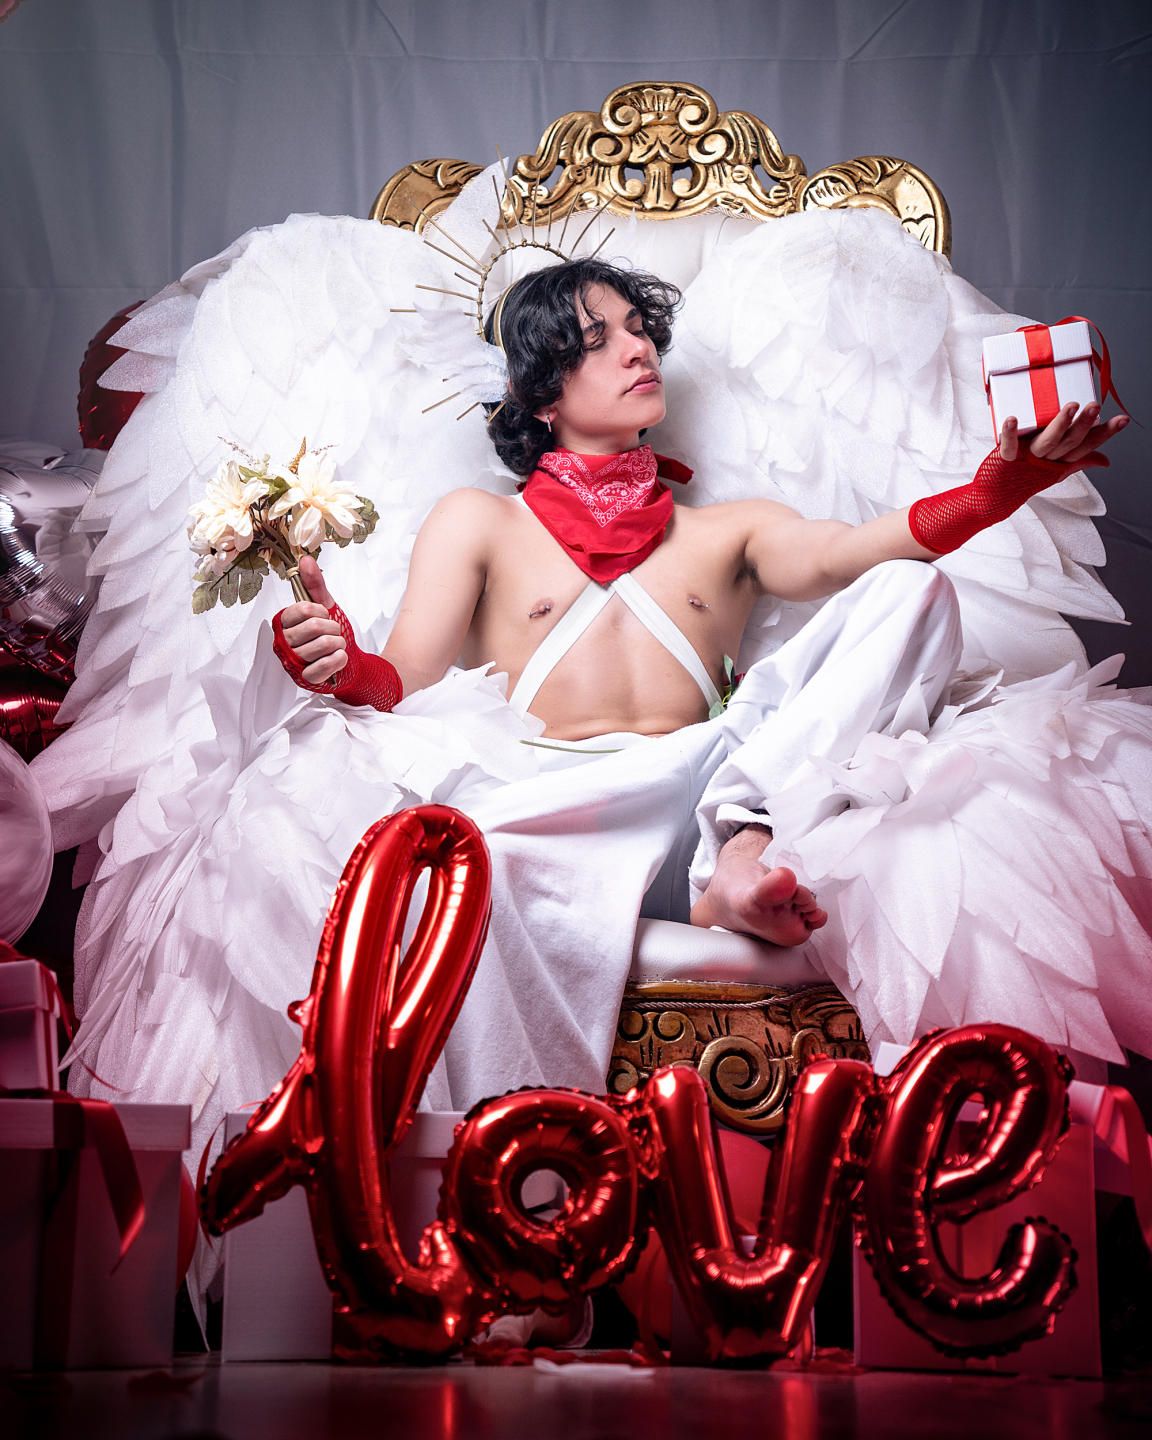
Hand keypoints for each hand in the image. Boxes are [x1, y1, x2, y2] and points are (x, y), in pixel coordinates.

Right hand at [277, 555, 347, 685]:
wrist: (349, 662)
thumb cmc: (332, 634)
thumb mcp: (325, 607)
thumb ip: (315, 585)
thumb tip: (305, 560)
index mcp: (284, 623)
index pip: (301, 609)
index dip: (320, 611)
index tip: (324, 615)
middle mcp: (283, 643)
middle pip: (314, 627)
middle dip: (333, 628)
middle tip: (334, 633)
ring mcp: (293, 663)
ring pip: (323, 644)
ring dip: (339, 643)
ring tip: (336, 646)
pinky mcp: (305, 679)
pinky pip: (323, 665)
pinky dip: (338, 659)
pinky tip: (339, 658)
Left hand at [999, 401, 1127, 470]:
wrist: (996, 498)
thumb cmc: (1026, 478)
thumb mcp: (1056, 469)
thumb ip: (1079, 460)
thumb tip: (1106, 461)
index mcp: (1060, 460)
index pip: (1087, 445)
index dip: (1105, 433)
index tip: (1123, 419)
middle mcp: (1046, 459)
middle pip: (1069, 442)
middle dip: (1083, 424)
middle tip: (1095, 406)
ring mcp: (1026, 459)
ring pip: (1047, 442)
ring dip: (1059, 425)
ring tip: (1070, 407)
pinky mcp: (1005, 459)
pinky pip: (1008, 446)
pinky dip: (1010, 433)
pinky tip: (1012, 418)